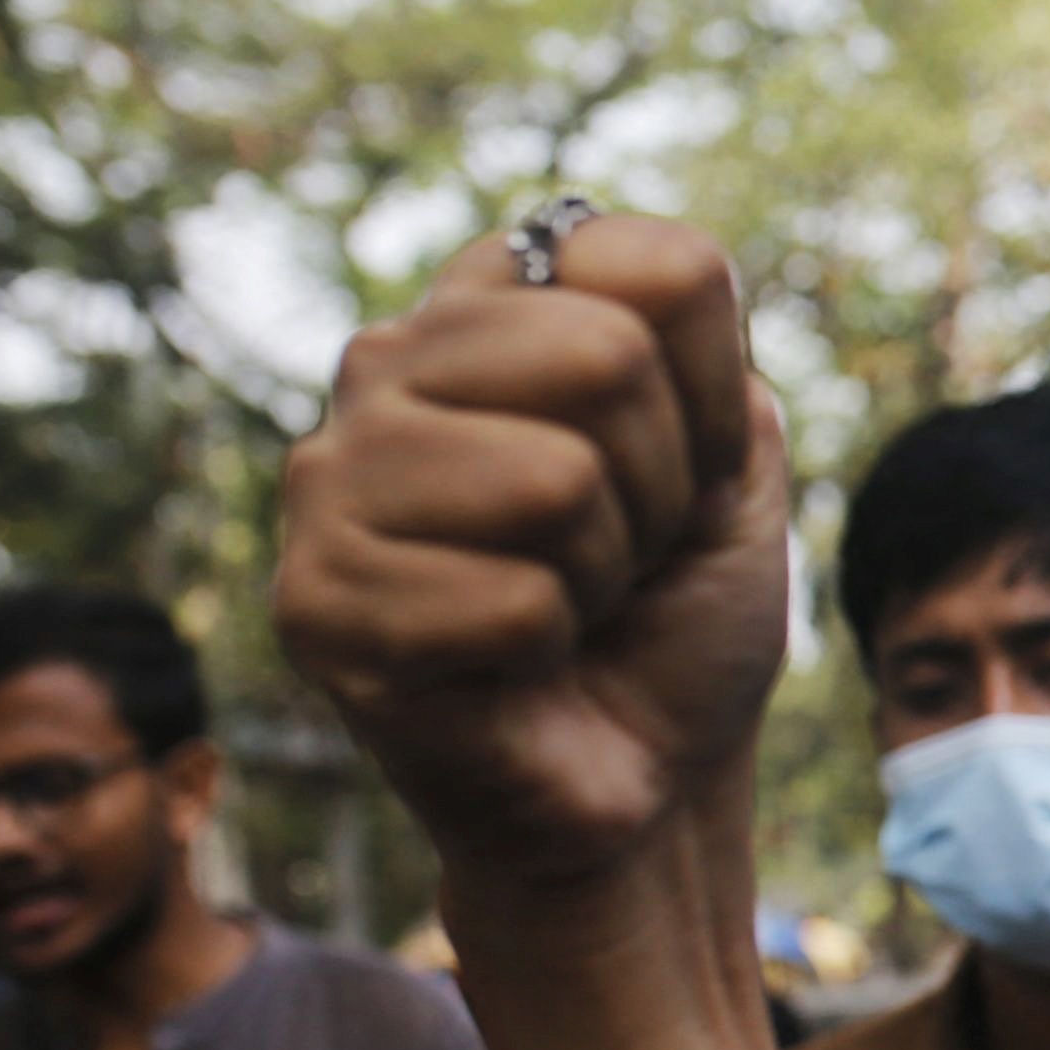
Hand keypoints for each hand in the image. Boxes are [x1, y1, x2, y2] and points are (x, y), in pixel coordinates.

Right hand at [277, 217, 791, 888]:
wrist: (646, 781)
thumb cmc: (673, 613)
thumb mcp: (732, 460)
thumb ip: (701, 343)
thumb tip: (664, 269)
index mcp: (486, 301)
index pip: (660, 268)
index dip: (715, 397)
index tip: (683, 473)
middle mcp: (386, 361)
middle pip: (608, 357)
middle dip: (662, 488)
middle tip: (622, 555)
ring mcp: (331, 478)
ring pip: (555, 480)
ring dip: (603, 574)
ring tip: (565, 606)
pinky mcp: (316, 604)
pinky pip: (513, 600)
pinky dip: (547, 652)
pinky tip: (511, 668)